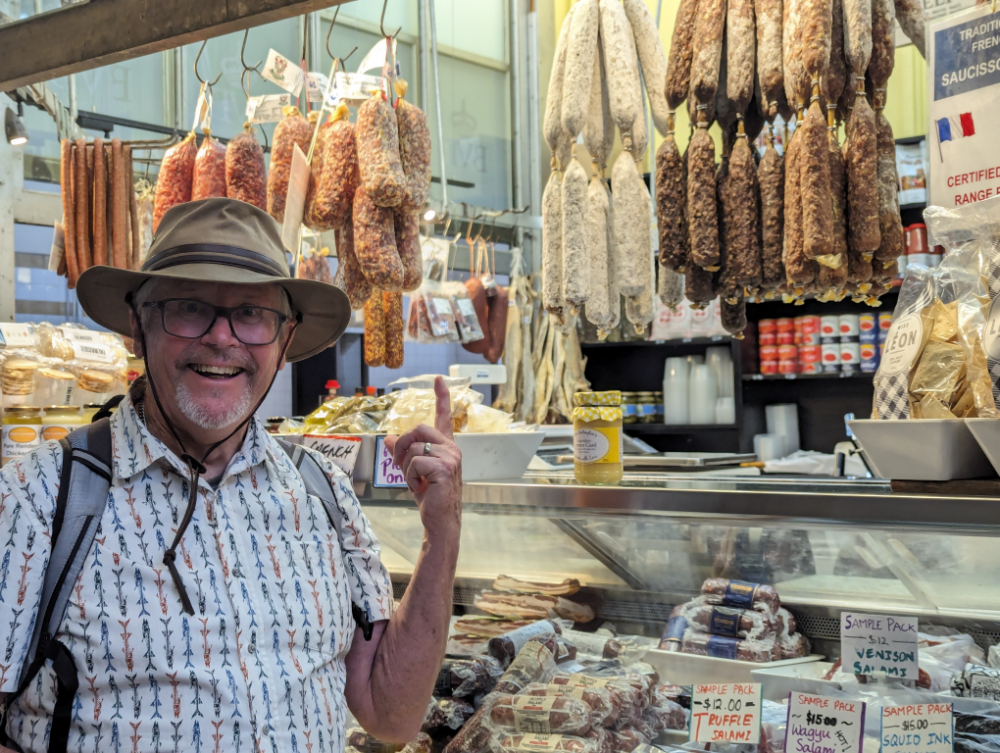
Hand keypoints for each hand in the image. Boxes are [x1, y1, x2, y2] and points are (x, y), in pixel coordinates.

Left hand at [384, 377, 461, 538]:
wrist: (440, 519)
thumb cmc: (430, 496)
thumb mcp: (411, 471)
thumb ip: (402, 453)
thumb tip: (388, 438)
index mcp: (445, 446)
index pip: (444, 417)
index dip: (441, 397)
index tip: (439, 379)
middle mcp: (451, 448)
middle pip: (418, 429)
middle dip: (402, 445)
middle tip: (399, 464)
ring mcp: (450, 458)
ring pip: (413, 448)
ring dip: (406, 468)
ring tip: (417, 483)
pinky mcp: (444, 469)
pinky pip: (415, 463)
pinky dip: (410, 478)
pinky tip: (421, 488)